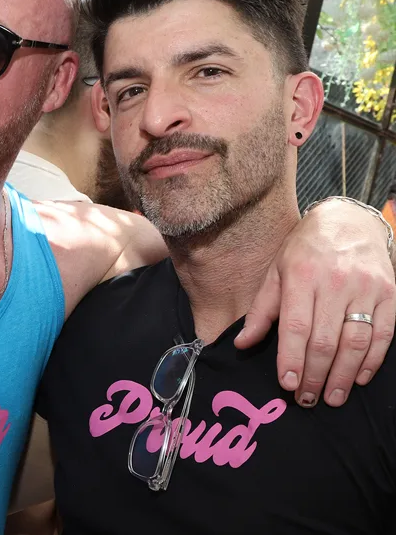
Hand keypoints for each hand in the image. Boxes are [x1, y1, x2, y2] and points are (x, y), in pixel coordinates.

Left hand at [236, 200, 395, 407]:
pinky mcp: (389, 295)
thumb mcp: (276, 273)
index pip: (296, 327)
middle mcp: (336, 284)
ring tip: (332, 397)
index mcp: (302, 277)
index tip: (287, 385)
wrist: (349, 223)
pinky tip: (358, 378)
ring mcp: (366, 289)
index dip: (292, 359)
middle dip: (315, 376)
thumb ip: (261, 311)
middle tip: (307, 400)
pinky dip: (371, 361)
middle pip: (325, 340)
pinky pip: (383, 335)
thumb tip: (243, 344)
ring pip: (356, 342)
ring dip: (343, 376)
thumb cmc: (304, 251)